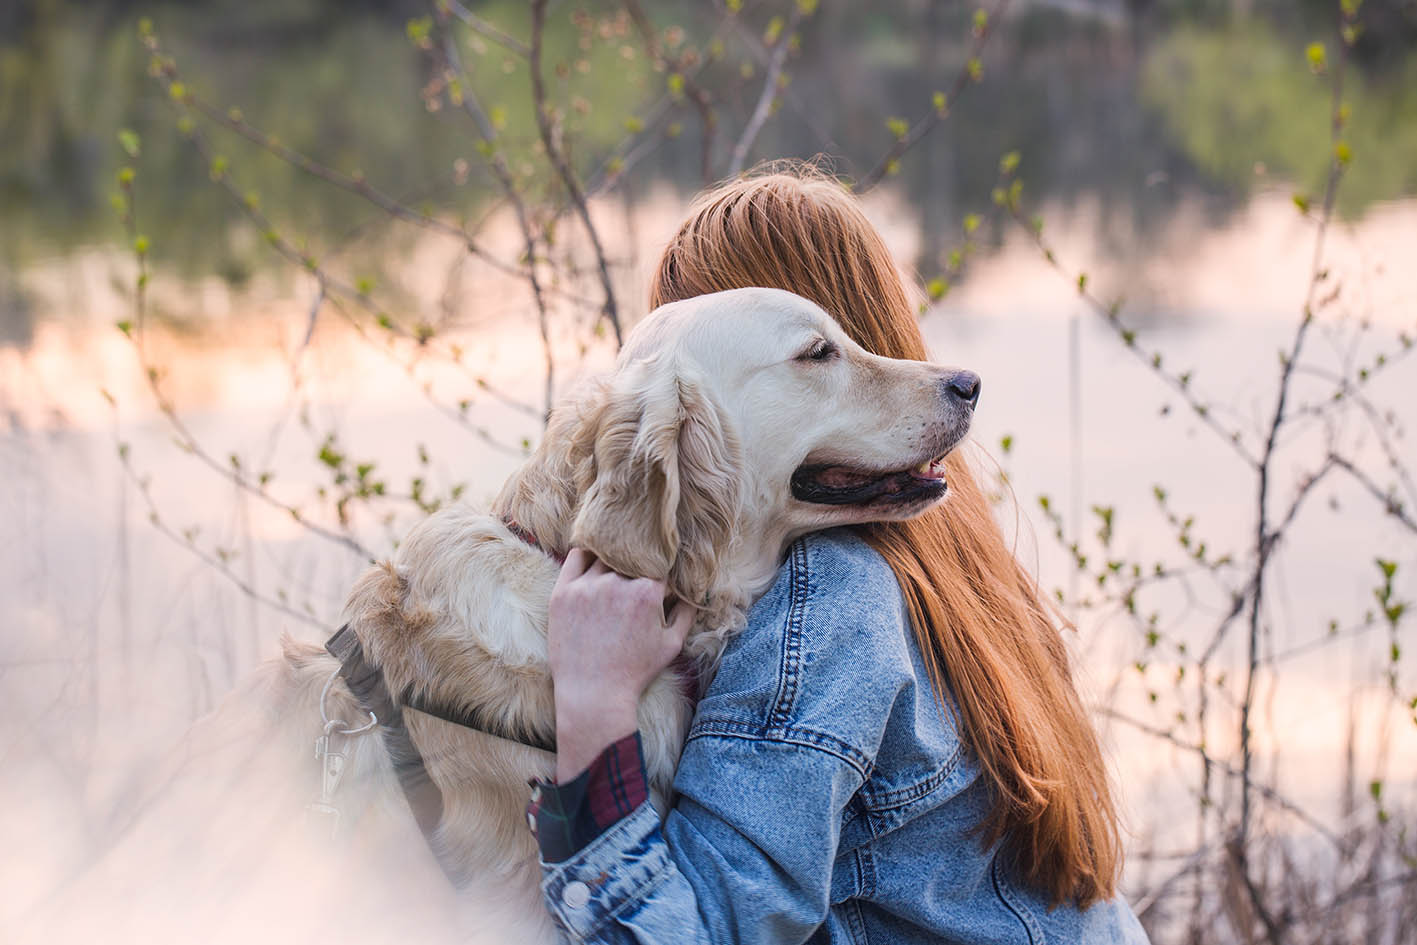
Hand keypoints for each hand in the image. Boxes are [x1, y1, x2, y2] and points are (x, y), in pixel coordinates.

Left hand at [547, 549, 693, 781]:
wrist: (593, 693)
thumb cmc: (635, 671)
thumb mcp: (672, 645)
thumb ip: (686, 613)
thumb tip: (693, 591)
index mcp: (647, 592)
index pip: (657, 560)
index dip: (659, 564)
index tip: (656, 569)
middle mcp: (617, 583)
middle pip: (630, 555)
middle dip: (637, 559)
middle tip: (635, 566)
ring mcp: (587, 586)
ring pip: (604, 554)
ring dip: (612, 556)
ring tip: (614, 563)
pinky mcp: (563, 592)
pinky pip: (576, 557)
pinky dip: (587, 552)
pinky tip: (592, 556)